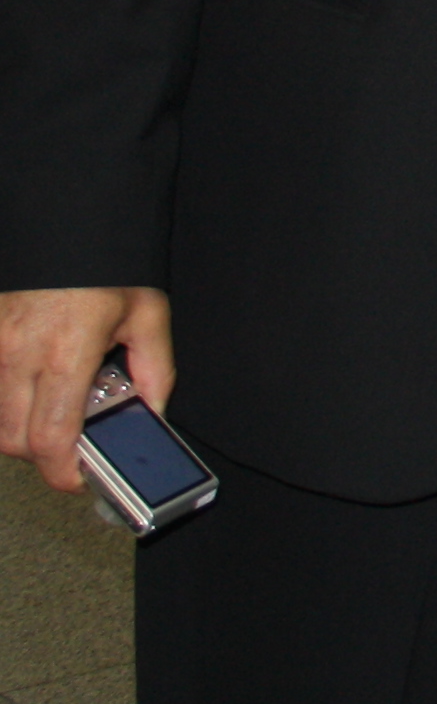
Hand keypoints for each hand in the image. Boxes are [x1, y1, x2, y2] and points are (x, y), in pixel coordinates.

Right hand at [0, 287, 171, 494]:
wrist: (67, 226)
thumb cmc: (107, 269)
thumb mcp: (147, 315)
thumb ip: (153, 371)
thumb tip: (150, 416)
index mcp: (66, 352)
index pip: (50, 438)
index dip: (62, 471)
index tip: (78, 478)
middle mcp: (19, 354)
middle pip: (15, 440)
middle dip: (43, 454)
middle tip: (72, 444)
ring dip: (20, 433)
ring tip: (53, 414)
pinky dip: (3, 408)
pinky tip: (31, 395)